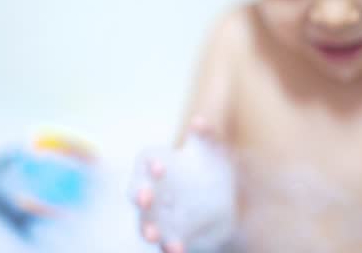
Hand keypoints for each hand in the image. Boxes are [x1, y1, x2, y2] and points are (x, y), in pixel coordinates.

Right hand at [130, 118, 235, 252]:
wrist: (224, 199)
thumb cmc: (210, 165)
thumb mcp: (213, 149)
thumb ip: (207, 134)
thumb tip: (200, 122)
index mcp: (158, 163)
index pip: (146, 162)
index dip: (149, 165)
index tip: (160, 167)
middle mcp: (154, 190)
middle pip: (137, 193)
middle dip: (139, 196)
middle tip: (145, 198)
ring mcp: (160, 215)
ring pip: (145, 223)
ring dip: (147, 229)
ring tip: (153, 236)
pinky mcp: (173, 235)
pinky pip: (166, 243)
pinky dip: (170, 247)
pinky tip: (177, 250)